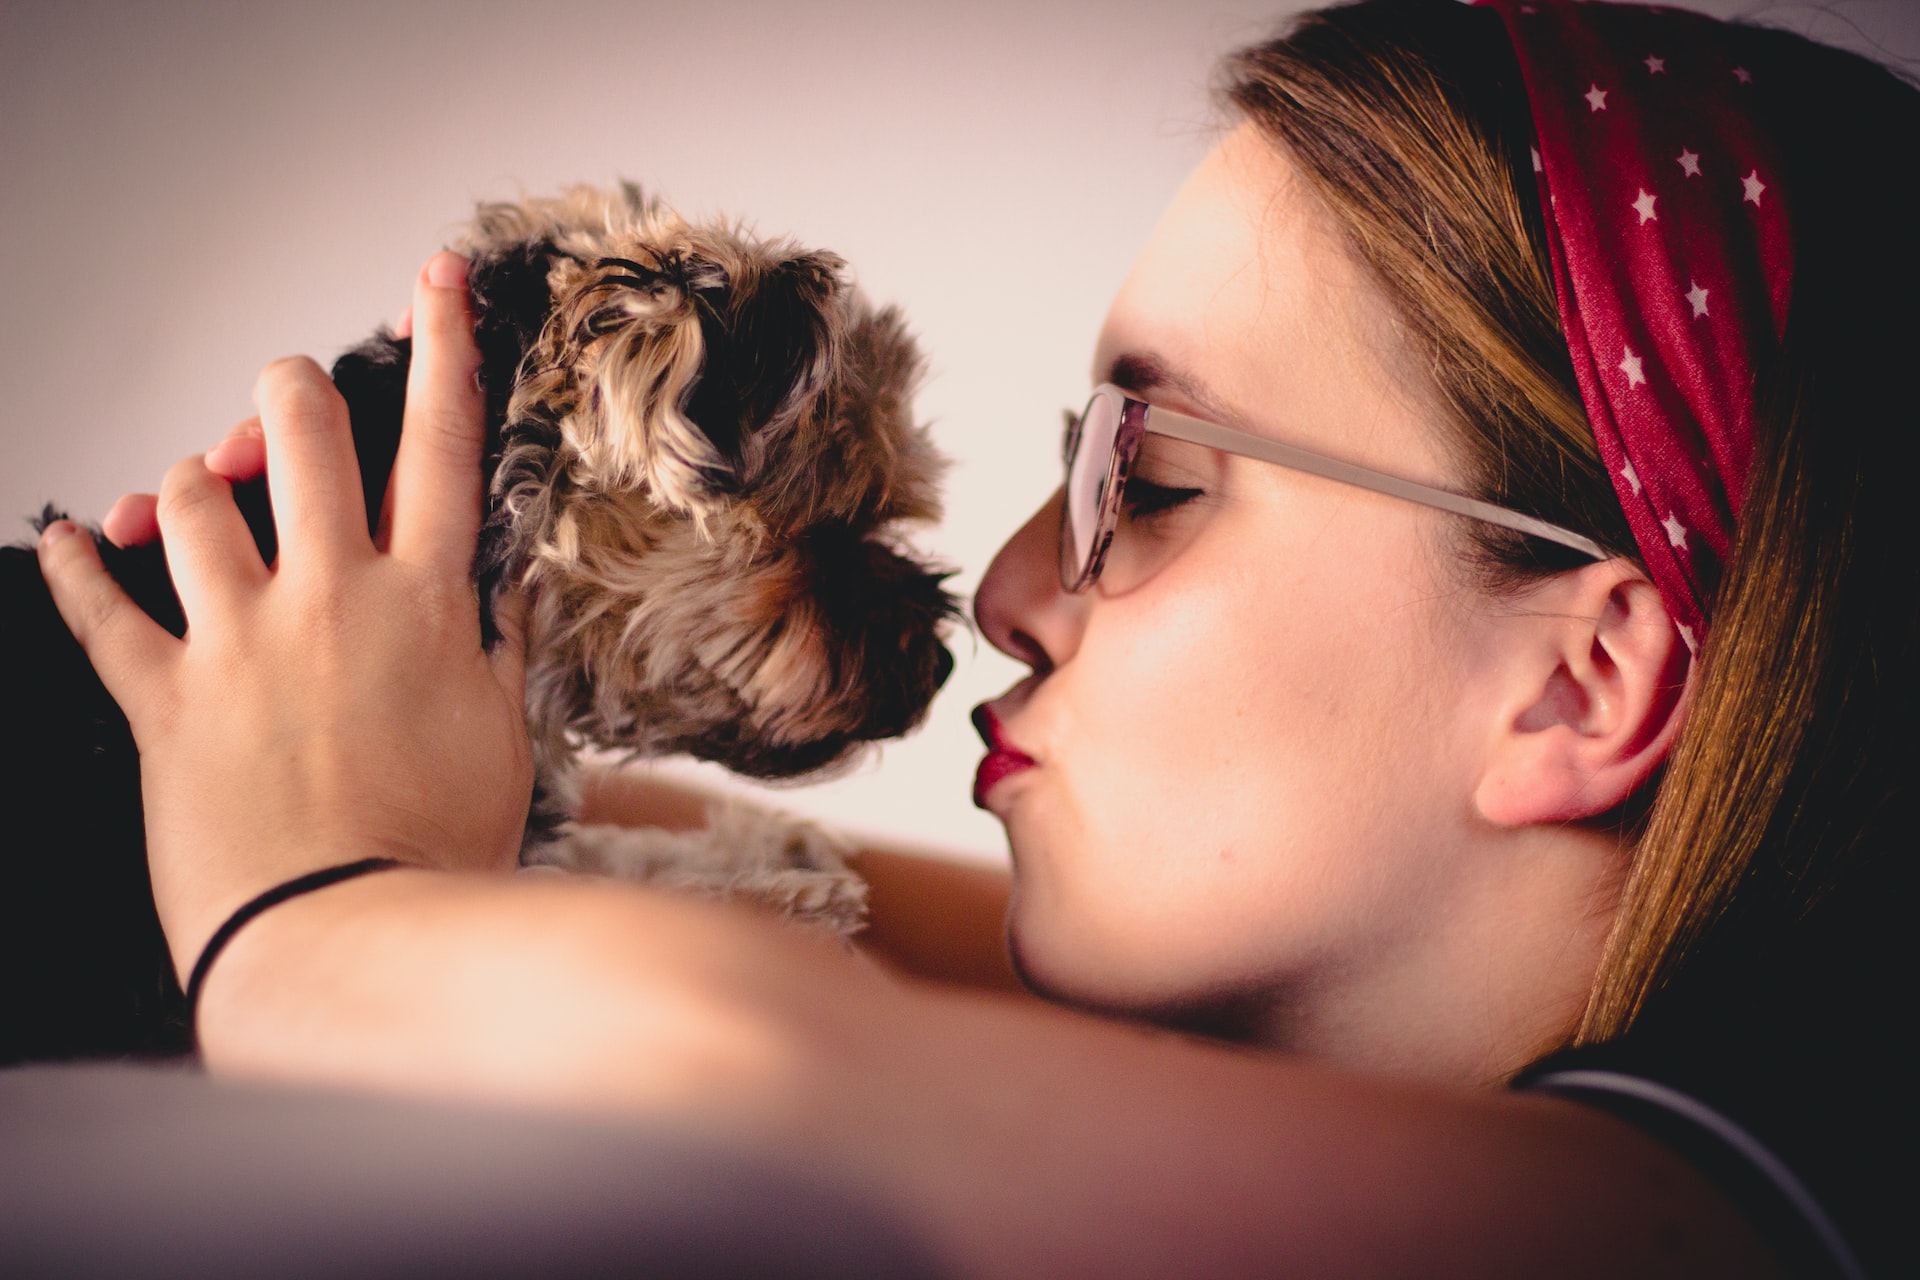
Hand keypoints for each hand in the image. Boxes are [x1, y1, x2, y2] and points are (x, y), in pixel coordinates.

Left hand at [39, 253, 533, 980]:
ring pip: (194, 497)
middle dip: (292, 392)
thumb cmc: (436, 851)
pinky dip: (76, 565)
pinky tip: (72, 537)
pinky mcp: (164, 697)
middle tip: (292, 400)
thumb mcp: (505, 741)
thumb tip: (500, 586)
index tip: (435, 279)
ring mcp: (237, 640)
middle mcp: (327, 598)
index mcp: (422, 605)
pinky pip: (97, 610)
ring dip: (198, 480)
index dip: (444, 347)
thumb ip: (498, 648)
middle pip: (303, 430)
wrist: (344, 935)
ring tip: (204, 499)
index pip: (442, 445)